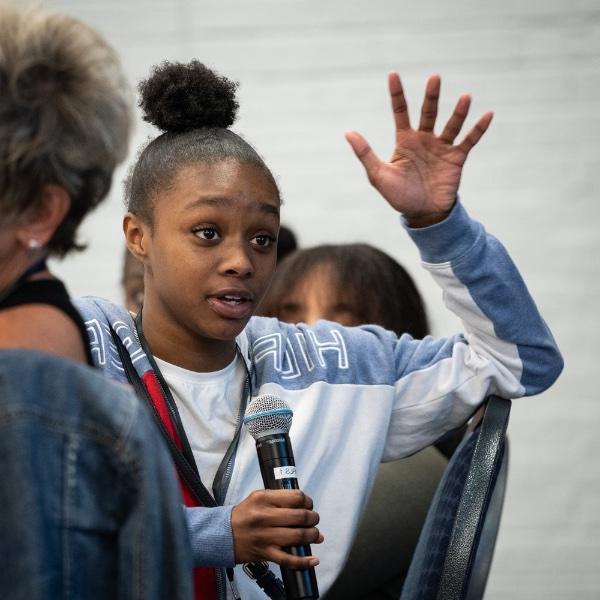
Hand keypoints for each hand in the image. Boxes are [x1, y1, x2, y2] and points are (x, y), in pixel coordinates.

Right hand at [231, 489, 323, 567]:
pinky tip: (313, 559)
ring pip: (297, 536)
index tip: (309, 505)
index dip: (307, 501)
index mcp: (264, 499)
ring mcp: (265, 536)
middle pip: (300, 516)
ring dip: (312, 536)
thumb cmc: (244, 515)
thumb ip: (279, 499)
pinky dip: (303, 561)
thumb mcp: (258, 497)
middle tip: (314, 520)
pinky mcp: (265, 553)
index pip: (296, 497)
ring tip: (315, 535)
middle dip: (313, 519)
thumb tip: (305, 506)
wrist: (223, 534)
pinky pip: (288, 559)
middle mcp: (264, 516)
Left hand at [346, 73, 492, 226]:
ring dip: (458, 111)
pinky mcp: (456, 158)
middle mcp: (424, 140)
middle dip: (431, 96)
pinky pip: (469, 140)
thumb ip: (365, 154)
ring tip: (465, 97)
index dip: (396, 94)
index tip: (393, 74)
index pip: (400, 112)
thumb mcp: (378, 175)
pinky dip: (478, 129)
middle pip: (428, 112)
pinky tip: (487, 115)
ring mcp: (442, 148)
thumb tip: (348, 133)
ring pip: (451, 124)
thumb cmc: (398, 196)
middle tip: (434, 78)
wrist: (422, 215)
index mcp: (405, 141)